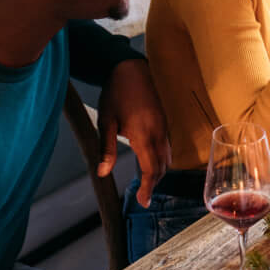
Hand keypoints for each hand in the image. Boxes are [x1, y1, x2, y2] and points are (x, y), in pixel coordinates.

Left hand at [98, 59, 169, 206]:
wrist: (130, 68)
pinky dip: (162, 159)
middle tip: (143, 197)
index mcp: (143, 134)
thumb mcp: (106, 121)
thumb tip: (102, 173)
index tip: (142, 201)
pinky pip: (167, 146)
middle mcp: (158, 132)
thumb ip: (106, 149)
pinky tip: (152, 162)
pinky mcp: (164, 121)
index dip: (147, 188)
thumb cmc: (115, 93)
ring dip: (159, 172)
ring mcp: (163, 126)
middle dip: (154, 183)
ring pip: (167, 157)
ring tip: (147, 183)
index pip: (150, 169)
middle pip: (162, 166)